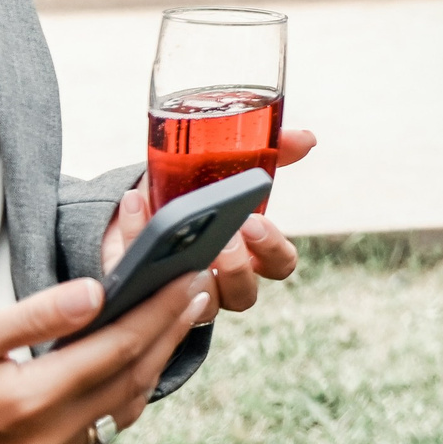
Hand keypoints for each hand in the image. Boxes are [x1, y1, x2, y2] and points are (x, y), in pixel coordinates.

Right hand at [0, 271, 213, 443]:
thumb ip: (36, 315)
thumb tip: (98, 291)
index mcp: (27, 402)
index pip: (117, 350)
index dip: (159, 311)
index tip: (188, 277)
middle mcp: (44, 437)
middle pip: (131, 379)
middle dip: (170, 331)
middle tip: (198, 289)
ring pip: (122, 408)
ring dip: (155, 362)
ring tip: (178, 317)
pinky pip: (100, 428)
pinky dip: (126, 391)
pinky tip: (135, 362)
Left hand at [100, 132, 315, 312]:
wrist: (144, 197)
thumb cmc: (197, 188)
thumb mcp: (232, 167)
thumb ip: (272, 154)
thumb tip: (307, 139)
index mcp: (252, 254)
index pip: (280, 265)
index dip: (272, 249)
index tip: (254, 222)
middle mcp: (224, 282)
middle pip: (244, 294)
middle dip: (235, 267)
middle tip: (225, 235)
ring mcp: (186, 294)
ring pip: (201, 304)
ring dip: (191, 272)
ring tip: (179, 234)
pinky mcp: (146, 293)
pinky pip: (144, 283)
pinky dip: (136, 240)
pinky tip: (136, 202)